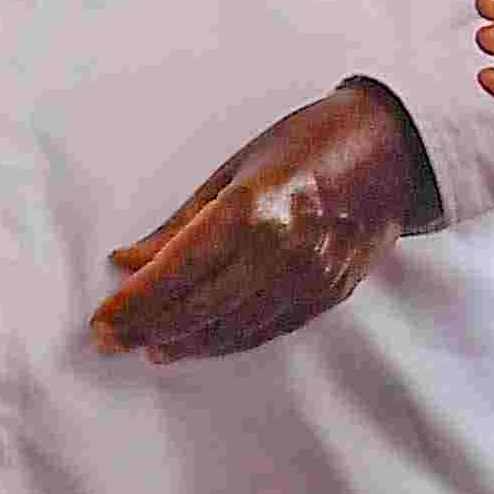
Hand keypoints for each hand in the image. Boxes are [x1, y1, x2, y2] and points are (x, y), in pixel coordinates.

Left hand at [93, 82, 423, 362]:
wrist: (392, 152)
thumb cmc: (307, 146)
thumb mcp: (234, 169)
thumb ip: (180, 222)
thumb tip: (129, 261)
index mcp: (252, 210)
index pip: (177, 271)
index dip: (134, 303)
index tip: (102, 322)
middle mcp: (281, 252)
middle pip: (199, 308)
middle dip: (147, 328)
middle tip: (108, 342)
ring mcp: (309, 278)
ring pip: (233, 328)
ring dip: (184, 343)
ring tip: (145, 347)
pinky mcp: (328, 295)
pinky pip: (267, 330)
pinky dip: (226, 341)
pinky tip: (196, 344)